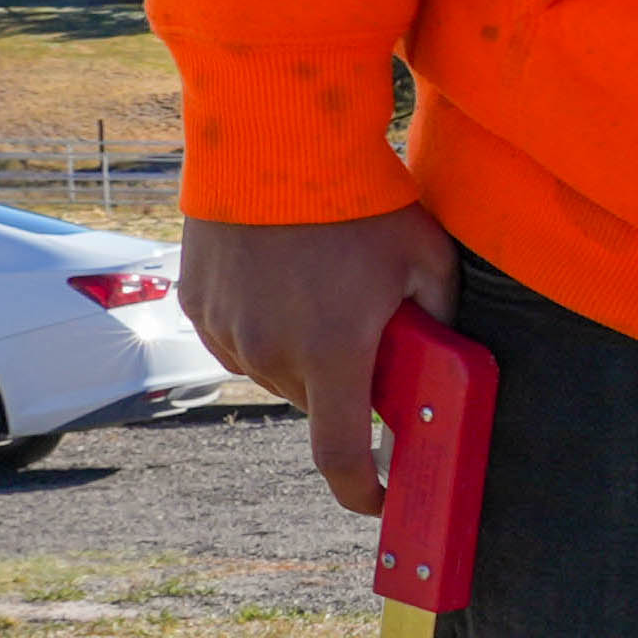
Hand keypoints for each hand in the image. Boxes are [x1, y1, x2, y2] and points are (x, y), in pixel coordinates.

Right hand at [178, 206, 461, 516]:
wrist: (273, 137)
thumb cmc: (362, 200)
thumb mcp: (428, 261)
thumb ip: (439, 324)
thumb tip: (440, 366)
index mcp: (331, 353)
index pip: (341, 456)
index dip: (362, 491)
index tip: (381, 500)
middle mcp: (271, 352)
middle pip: (314, 405)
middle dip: (344, 389)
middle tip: (366, 337)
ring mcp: (226, 330)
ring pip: (274, 373)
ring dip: (302, 356)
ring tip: (323, 293)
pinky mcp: (196, 305)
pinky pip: (237, 341)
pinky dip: (263, 329)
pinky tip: (284, 283)